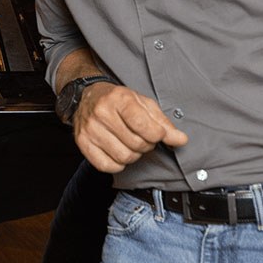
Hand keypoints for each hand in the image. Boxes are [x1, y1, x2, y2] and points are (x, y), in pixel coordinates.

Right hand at [72, 82, 188, 172]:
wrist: (87, 96)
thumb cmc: (118, 100)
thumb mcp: (143, 104)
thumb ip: (163, 123)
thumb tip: (180, 140)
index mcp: (119, 99)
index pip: (143, 125)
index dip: (156, 135)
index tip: (157, 133)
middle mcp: (102, 113)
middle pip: (136, 144)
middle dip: (146, 144)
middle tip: (142, 137)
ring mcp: (90, 129)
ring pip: (124, 157)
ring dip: (133, 155)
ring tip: (130, 143)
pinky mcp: (82, 143)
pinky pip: (107, 166)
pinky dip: (118, 164)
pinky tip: (118, 150)